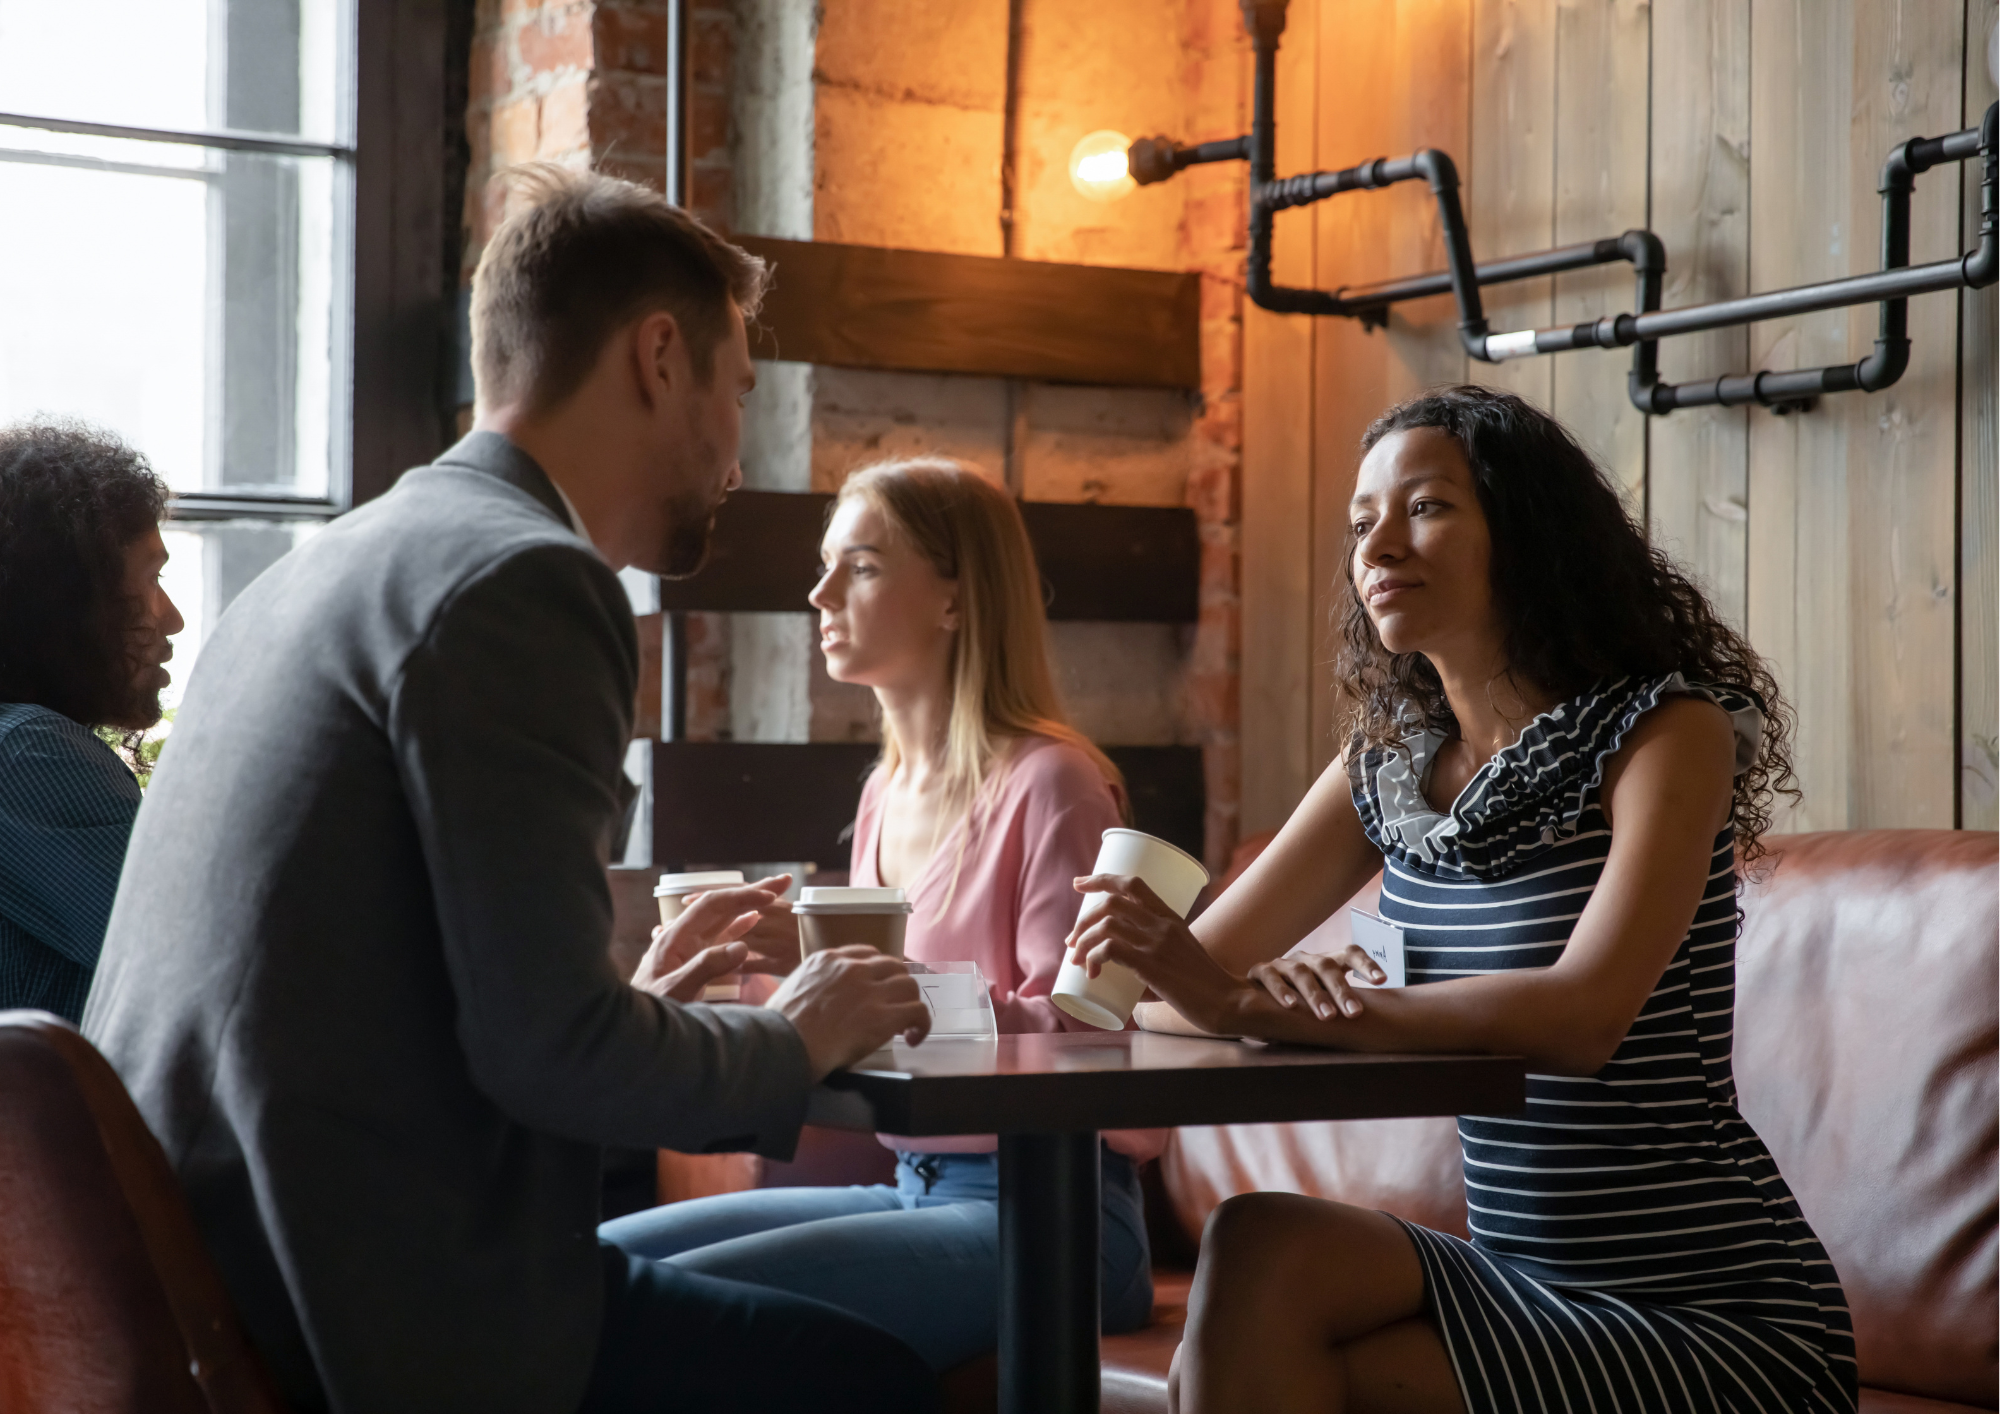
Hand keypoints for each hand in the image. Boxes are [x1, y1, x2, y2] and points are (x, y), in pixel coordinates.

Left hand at [631, 874, 797, 995]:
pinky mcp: (692, 961)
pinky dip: (739, 925)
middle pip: (721, 906)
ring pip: (723, 919)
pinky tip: (752, 921)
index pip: (712, 905)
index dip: (742, 897)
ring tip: (775, 896)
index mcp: (676, 937)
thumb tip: (741, 947)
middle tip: (783, 882)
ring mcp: (688, 948)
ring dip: (749, 906)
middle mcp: (683, 936)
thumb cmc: (650, 1009)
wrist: (630, 1029)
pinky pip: (719, 937)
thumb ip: (706, 967)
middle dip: (752, 892)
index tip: (769, 897)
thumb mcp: (677, 990)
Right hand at [766, 945, 931, 1081]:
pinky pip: (918, 1011)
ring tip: (905, 1024)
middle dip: (897, 984)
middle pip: (892, 965)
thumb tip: (817, 1000)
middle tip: (894, 1005)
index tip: (878, 986)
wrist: (783, 1047)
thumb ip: (811, 985)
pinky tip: (913, 1038)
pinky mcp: (884, 1016)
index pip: (866, 953)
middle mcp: (852, 969)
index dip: (877, 971)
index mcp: (827, 960)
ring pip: (909, 985)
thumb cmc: (778, 1028)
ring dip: (910, 1004)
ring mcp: (871, 990)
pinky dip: (921, 1024)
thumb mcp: (790, 989)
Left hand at [1066, 874, 1247, 1034]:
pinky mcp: (1151, 965)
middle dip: (1083, 918)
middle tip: (1072, 940)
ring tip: (1076, 959)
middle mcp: (1163, 924)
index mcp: (1170, 917)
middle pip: (1111, 902)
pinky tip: (1092, 973)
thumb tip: (1123, 978)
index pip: (1132, 883)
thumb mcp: (1182, 955)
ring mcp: (1157, 943)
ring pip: (1105, 925)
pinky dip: (1093, 958)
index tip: (1079, 883)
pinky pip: (1110, 949)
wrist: (1227, 1001)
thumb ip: (1153, 957)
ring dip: (1082, 940)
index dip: (1100, 879)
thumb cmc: (1204, 984)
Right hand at [1247, 946, 1385, 1020]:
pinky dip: (1280, 989)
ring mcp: (1282, 964)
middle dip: (1342, 990)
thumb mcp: (1324, 1002)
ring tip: (1327, 1016)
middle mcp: (1306, 960)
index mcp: (1326, 962)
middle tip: (1355, 1014)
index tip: (1382, 980)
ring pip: (1300, 972)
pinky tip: (1290, 1005)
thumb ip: (1344, 1005)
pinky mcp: (1259, 972)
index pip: (1350, 953)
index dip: (1366, 964)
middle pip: (1327, 966)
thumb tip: (1383, 1025)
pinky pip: (1270, 977)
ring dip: (1315, 994)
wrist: (1254, 1001)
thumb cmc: (1300, 1005)